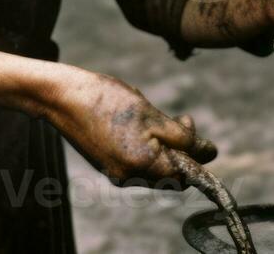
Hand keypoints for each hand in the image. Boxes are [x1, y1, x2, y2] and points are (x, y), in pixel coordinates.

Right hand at [42, 67, 216, 188]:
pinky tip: (139, 123)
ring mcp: (116, 173)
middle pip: (171, 173)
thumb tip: (210, 152)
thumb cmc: (108, 100)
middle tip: (182, 119)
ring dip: (165, 146)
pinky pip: (138, 163)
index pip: (186, 174)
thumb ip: (182, 136)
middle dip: (182, 149)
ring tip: (157, 117)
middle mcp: (129, 177)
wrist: (64, 97)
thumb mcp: (151, 114)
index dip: (198, 155)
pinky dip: (147, 147)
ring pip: (155, 167)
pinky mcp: (108, 166)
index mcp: (143, 165)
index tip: (202, 136)